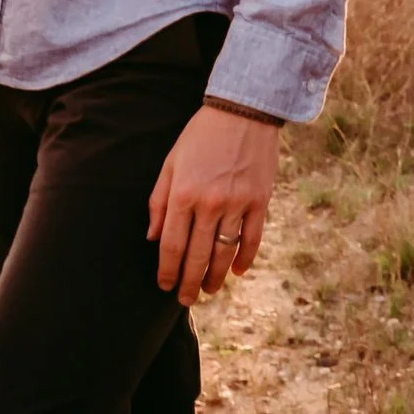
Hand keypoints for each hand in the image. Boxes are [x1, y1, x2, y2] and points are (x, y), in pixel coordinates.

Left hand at [147, 104, 279, 305]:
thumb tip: (152, 237)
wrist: (242, 112)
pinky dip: (244, 259)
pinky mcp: (260, 202)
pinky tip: (235, 271)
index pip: (172, 244)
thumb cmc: (200, 137)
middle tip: (185, 301)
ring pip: (224, 252)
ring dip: (215, 277)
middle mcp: (209, 203)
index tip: (164, 286)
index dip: (168, 270)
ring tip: (208, 290)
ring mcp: (237, 204)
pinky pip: (252, 239)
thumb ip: (159, 201)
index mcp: (183, 193)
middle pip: (197, 255)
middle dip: (190, 282)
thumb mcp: (171, 163)